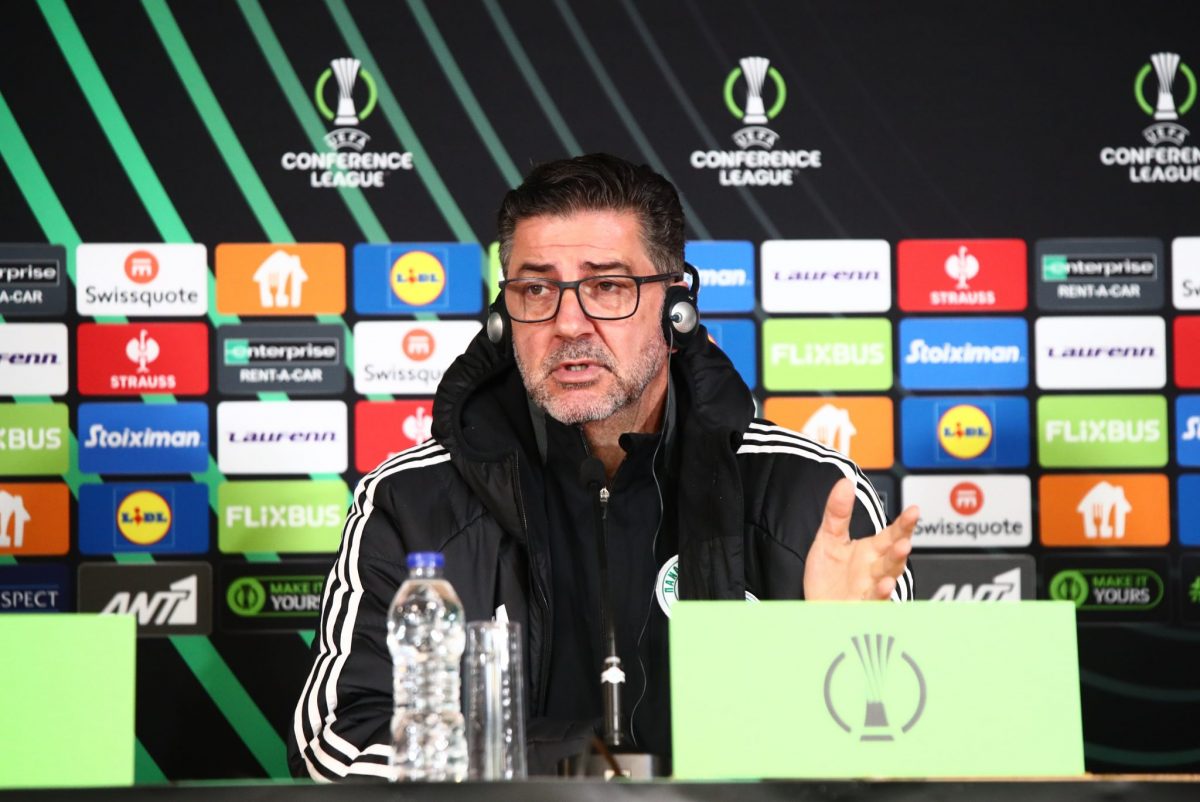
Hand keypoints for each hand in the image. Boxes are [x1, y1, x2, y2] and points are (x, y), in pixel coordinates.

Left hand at [803, 478, 917, 600]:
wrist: (816, 605)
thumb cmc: (828, 577)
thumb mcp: (829, 539)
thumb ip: (838, 512)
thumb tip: (845, 482)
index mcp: (871, 551)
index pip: (892, 534)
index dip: (904, 523)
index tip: (913, 510)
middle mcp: (875, 570)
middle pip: (893, 555)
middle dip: (901, 545)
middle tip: (905, 537)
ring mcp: (871, 589)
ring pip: (888, 576)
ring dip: (895, 566)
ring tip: (901, 551)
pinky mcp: (862, 607)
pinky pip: (875, 601)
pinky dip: (881, 594)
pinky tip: (885, 584)